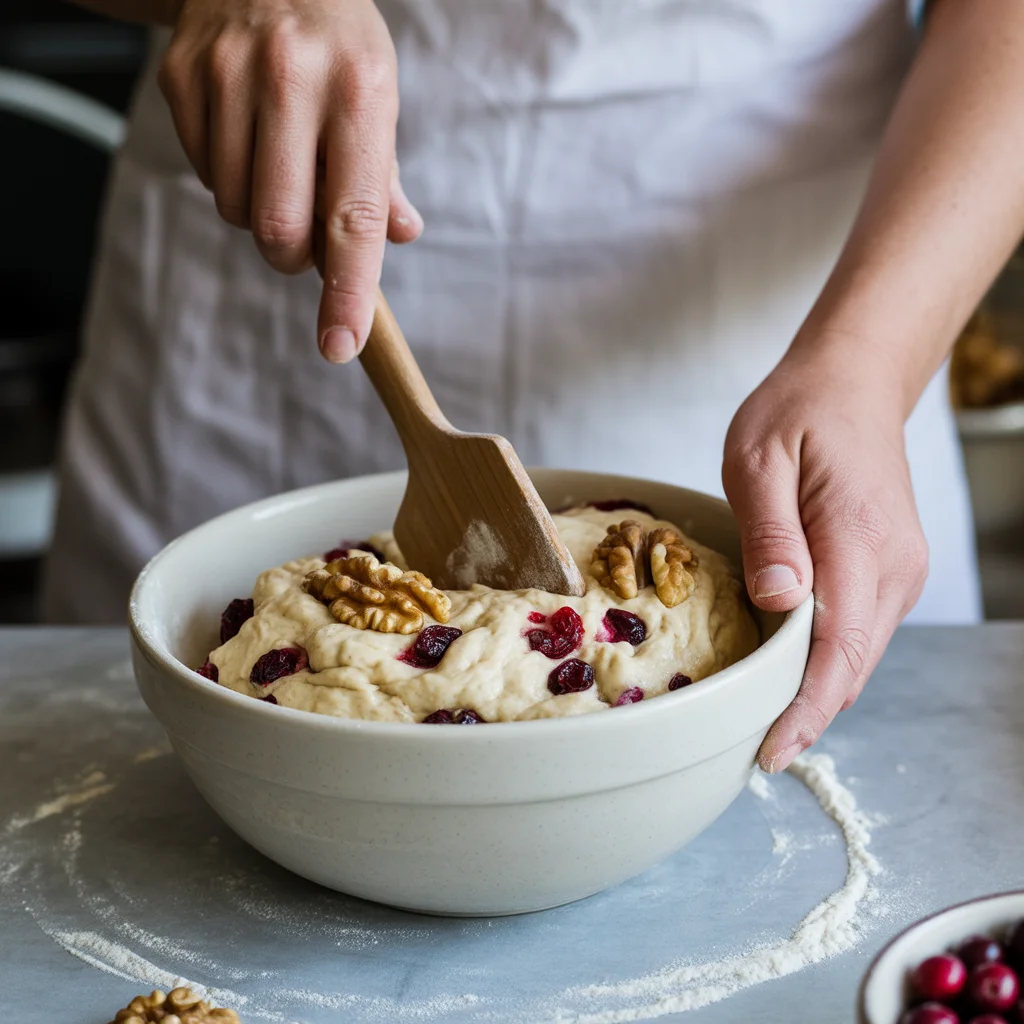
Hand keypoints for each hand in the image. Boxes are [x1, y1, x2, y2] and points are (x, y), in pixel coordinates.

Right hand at [158, 0, 421, 362]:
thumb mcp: (378, 96)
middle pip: (280, 229)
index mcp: (360, 93)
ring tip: (279, 166)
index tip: (340, 346)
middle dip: (293, 256)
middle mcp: (292, 79)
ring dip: (259, 216)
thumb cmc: (335, 46)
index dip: (348, 293)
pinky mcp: (181, 75)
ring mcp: (228, 73)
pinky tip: (246, 138)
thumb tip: (400, 236)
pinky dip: (228, 179)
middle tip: (305, 234)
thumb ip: (384, 176)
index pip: (355, 219)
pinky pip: (203, 173)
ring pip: (236, 209)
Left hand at [722, 348, 928, 773]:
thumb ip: (769, 531)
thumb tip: (780, 603)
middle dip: (804, 713)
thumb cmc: (798, 413)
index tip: (770, 751)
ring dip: (814, 692)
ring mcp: (898, 572)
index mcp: (858, 539)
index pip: (839, 647)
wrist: (853, 384)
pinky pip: (857, 632)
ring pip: (857, 656)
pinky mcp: (889, 572)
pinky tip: (786, 673)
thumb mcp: (759, 457)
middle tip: (749, 750)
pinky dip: (824, 662)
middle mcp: (893, 568)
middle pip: (852, 665)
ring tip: (761, 724)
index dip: (804, 707)